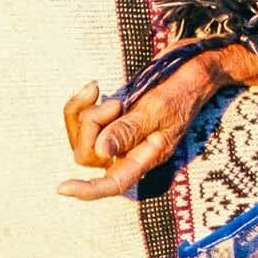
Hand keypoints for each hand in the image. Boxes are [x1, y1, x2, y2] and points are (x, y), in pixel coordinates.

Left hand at [58, 44, 257, 200]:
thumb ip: (130, 130)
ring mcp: (120, 134)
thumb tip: (102, 152)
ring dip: (85, 111)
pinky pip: (82, 119)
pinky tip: (95, 87)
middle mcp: (131, 150)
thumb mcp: (158, 109)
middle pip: (90, 154)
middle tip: (113, 104)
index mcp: (147, 156)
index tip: (62, 188)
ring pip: (82, 136)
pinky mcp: (113, 118)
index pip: (114, 182)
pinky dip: (82, 102)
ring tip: (102, 92)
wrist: (195, 67)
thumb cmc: (184, 89)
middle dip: (90, 125)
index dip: (89, 190)